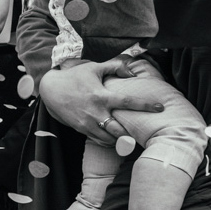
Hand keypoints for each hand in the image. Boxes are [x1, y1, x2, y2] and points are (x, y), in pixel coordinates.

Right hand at [37, 59, 161, 143]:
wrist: (49, 88)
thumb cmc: (74, 76)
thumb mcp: (94, 68)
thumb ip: (114, 67)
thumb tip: (132, 71)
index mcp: (102, 96)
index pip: (129, 102)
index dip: (146, 105)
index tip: (160, 108)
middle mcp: (96, 111)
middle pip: (119, 131)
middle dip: (130, 137)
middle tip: (140, 138)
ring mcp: (87, 122)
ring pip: (108, 139)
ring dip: (119, 142)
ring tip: (127, 141)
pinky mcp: (79, 128)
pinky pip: (96, 139)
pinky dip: (106, 141)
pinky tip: (112, 140)